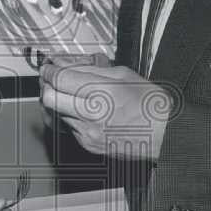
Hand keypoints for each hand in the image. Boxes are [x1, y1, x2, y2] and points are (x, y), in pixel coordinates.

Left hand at [39, 63, 173, 159]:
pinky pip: (68, 127)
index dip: (49, 72)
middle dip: (47, 86)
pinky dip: (69, 117)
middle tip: (51, 80)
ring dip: (58, 102)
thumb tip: (66, 65)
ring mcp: (88, 132)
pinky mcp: (88, 145)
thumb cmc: (150, 104)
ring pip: (56, 114)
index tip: (48, 68)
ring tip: (70, 94)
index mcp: (102, 92)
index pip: (60, 80)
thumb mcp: (123, 75)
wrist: (164, 134)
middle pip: (49, 99)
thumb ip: (90, 70)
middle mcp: (92, 115)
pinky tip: (82, 111)